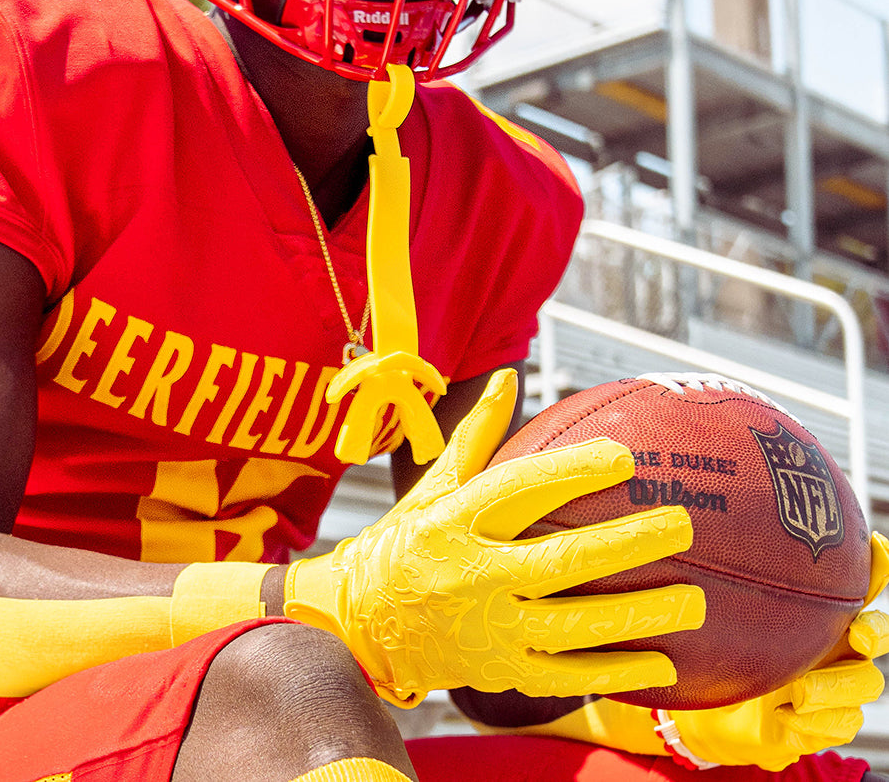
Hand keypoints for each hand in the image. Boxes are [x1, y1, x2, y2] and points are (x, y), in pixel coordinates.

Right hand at [284, 369, 704, 706]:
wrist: (359, 625)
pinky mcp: (498, 672)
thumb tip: (508, 378)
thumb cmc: (405, 542)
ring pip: (573, 627)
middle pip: (559, 562)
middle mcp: (469, 575)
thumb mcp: (432, 487)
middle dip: (626, 545)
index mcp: (452, 521)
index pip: (519, 490)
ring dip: (637, 616)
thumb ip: (477, 437)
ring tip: (695, 599)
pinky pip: (565, 677)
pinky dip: (616, 672)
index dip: (573, 473)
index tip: (626, 456)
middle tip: (683, 525)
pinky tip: (665, 664)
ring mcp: (486, 630)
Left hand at [667, 532, 888, 770]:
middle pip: (879, 633)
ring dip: (834, 687)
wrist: (718, 713)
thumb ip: (734, 587)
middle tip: (858, 634)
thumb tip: (715, 541)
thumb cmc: (728, 653)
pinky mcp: (827, 722)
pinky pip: (842, 724)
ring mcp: (835, 685)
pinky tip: (785, 717)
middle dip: (876, 631)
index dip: (877, 566)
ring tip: (798, 691)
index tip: (875, 545)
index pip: (856, 586)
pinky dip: (815, 723)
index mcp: (816, 614)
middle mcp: (834, 645)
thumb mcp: (727, 617)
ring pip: (866, 682)